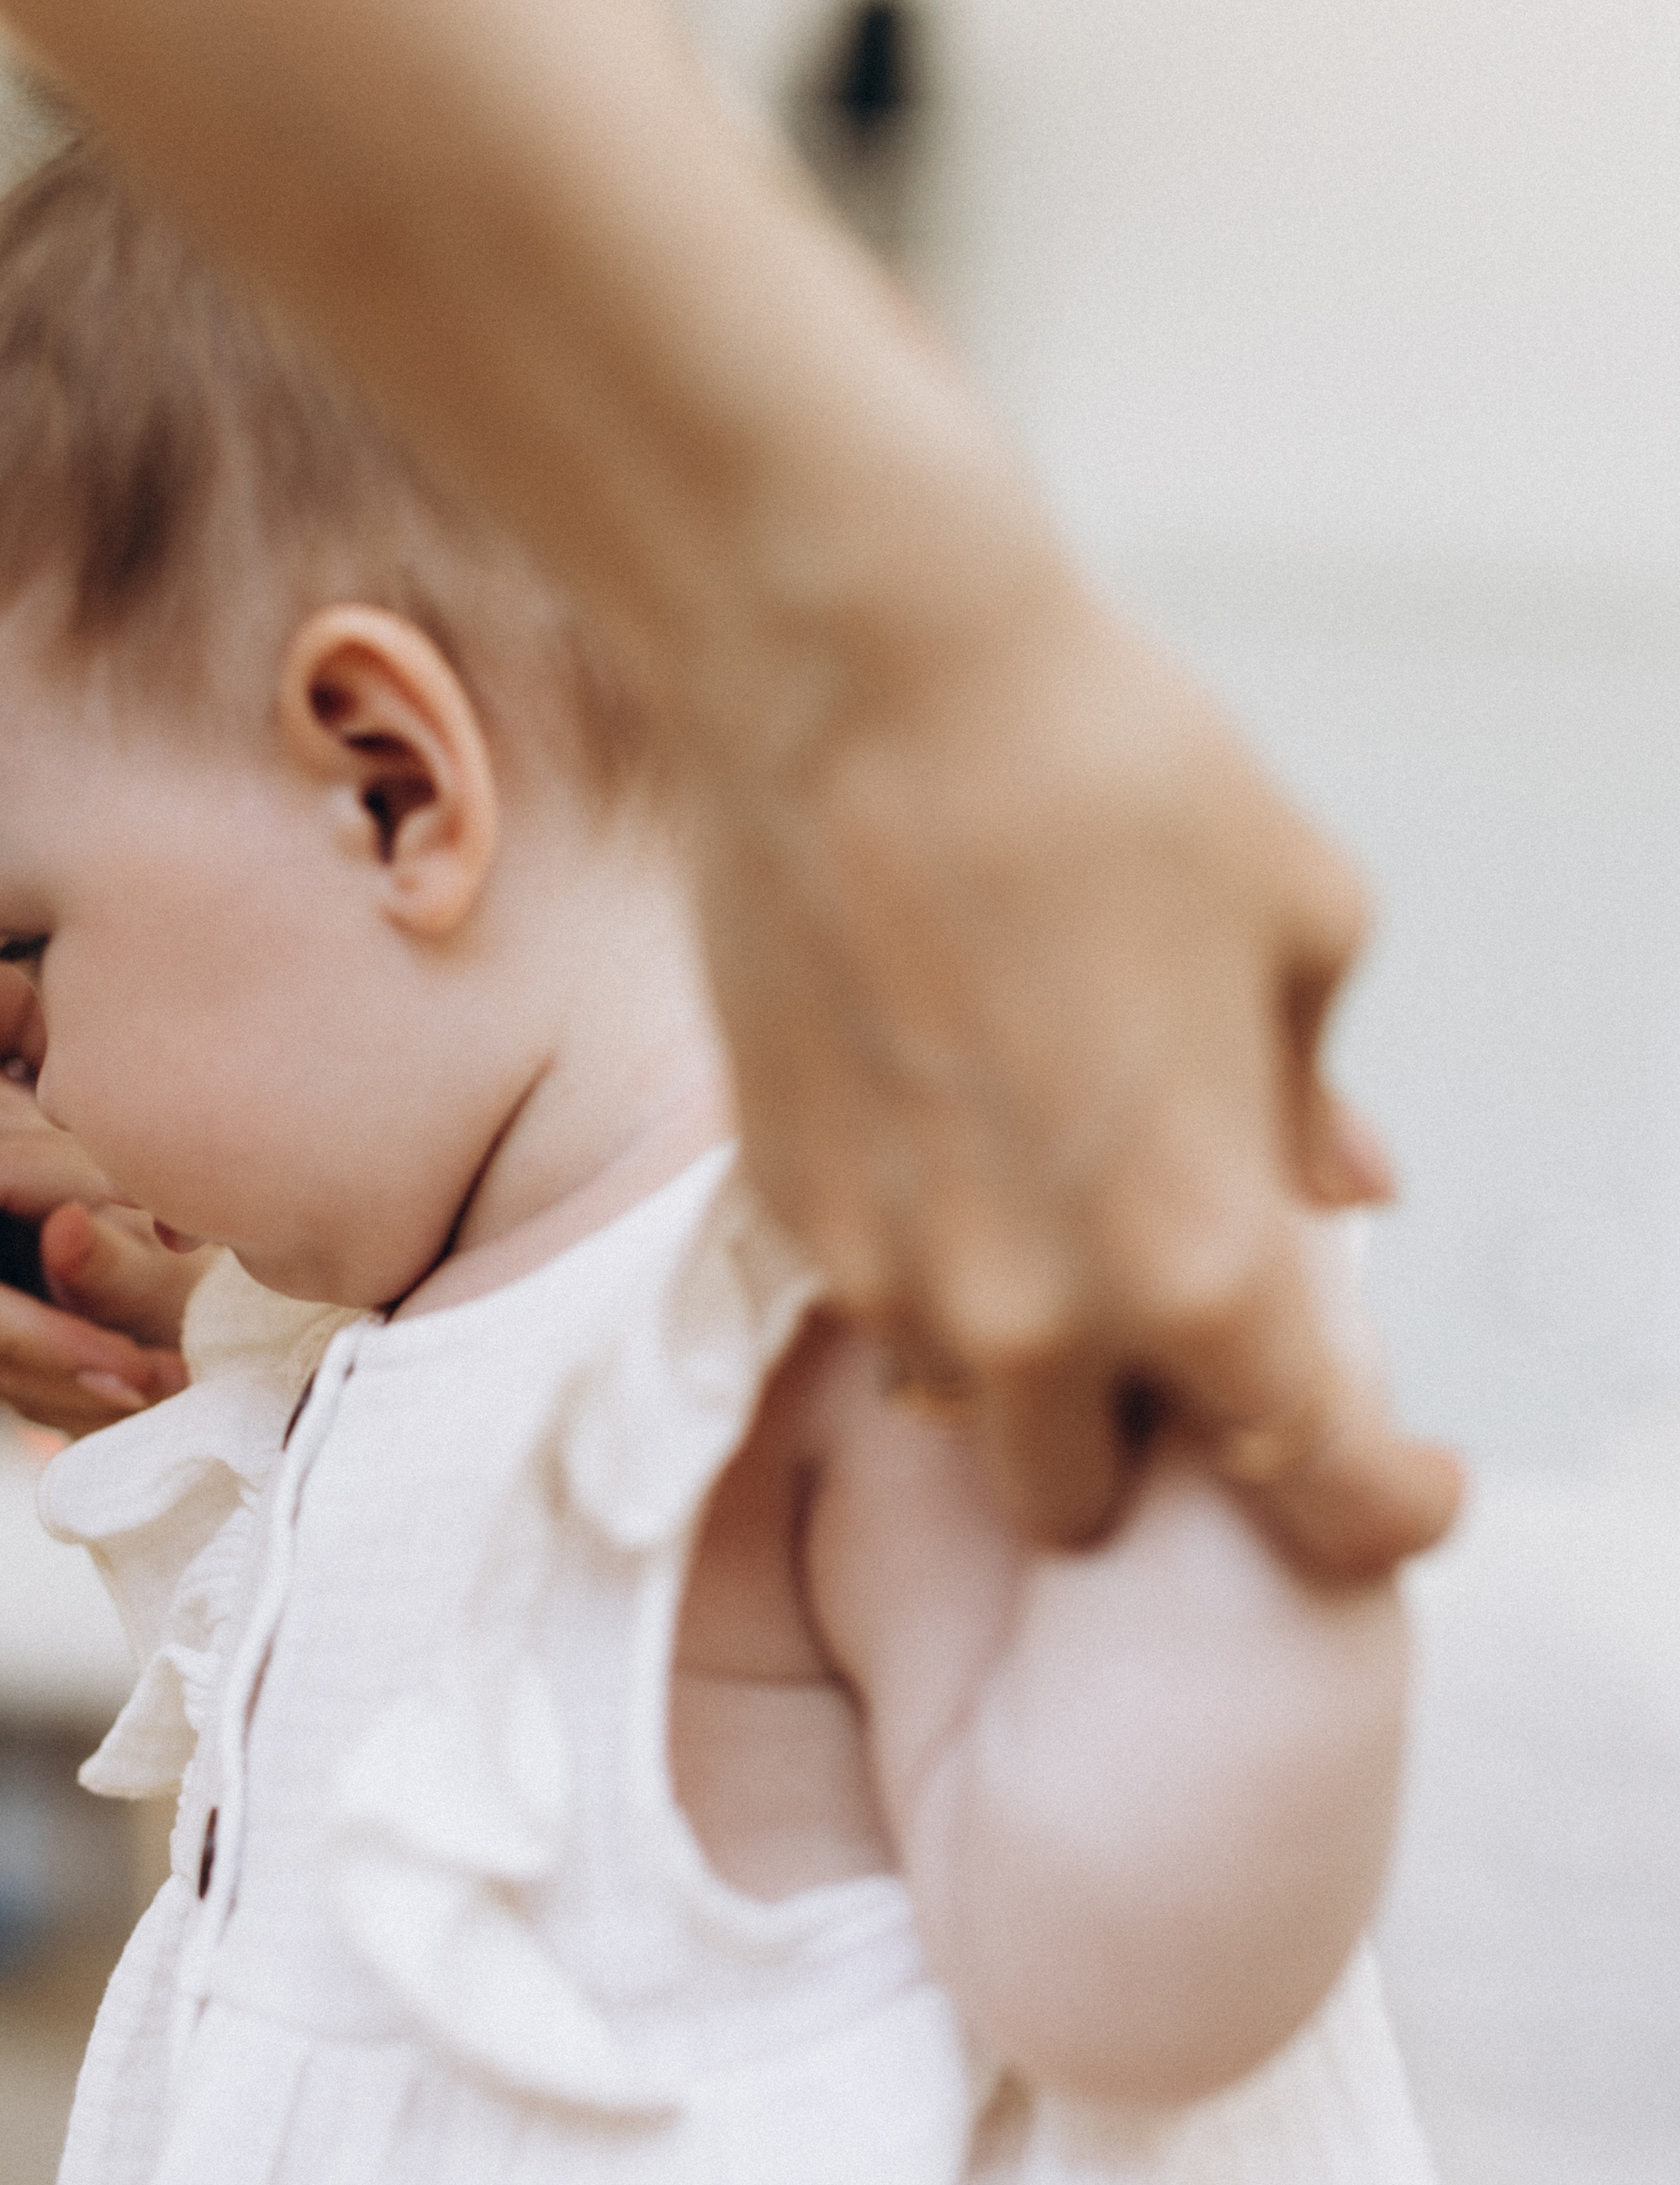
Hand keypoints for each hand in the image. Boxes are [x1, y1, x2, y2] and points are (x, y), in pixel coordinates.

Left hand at [0, 690, 189, 1431]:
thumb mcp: (24, 1009)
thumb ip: (87, 1080)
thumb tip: (191, 1132)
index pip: (40, 1280)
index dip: (124, 1319)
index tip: (217, 1352)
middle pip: (11, 1342)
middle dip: (106, 1384)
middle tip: (206, 1412)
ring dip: (77, 1380)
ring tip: (168, 1408)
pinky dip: (26, 1333)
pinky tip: (97, 1363)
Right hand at [701, 516, 1462, 1580]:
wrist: (856, 680)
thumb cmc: (1100, 773)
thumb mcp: (1299, 926)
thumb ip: (1311, 1100)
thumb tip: (1335, 1185)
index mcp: (1198, 1260)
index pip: (1309, 1478)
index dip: (1375, 1504)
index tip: (1402, 1483)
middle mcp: (1028, 1311)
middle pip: (1083, 1497)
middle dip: (1143, 1438)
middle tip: (1183, 1317)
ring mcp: (884, 1272)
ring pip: (962, 1408)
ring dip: (1019, 1355)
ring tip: (1050, 1206)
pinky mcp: (782, 1205)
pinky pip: (874, 1301)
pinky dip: (929, 1264)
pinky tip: (952, 1131)